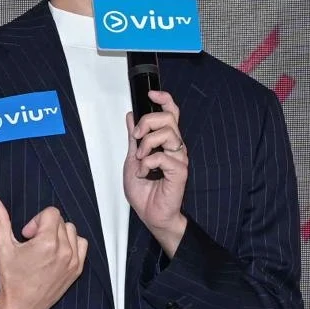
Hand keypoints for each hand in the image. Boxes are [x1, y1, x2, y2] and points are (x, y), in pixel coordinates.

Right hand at [0, 198, 87, 308]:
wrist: (22, 307)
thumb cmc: (11, 280)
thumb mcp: (2, 247)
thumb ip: (0, 221)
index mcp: (47, 242)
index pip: (51, 213)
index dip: (36, 220)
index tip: (27, 234)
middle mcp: (64, 250)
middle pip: (60, 221)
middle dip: (45, 226)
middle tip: (32, 242)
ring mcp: (73, 261)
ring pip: (72, 231)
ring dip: (58, 234)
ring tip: (44, 247)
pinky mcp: (76, 270)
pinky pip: (81, 245)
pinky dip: (71, 244)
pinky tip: (56, 253)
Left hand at [123, 89, 187, 253]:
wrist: (150, 214)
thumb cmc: (145, 192)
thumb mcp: (132, 158)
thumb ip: (133, 138)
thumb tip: (130, 116)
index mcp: (166, 142)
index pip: (171, 113)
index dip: (164, 99)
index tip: (151, 94)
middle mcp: (175, 147)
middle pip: (168, 118)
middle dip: (147, 122)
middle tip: (136, 137)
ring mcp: (179, 158)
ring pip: (167, 134)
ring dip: (146, 144)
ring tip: (140, 159)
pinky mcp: (180, 171)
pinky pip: (162, 156)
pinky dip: (147, 163)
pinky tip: (143, 172)